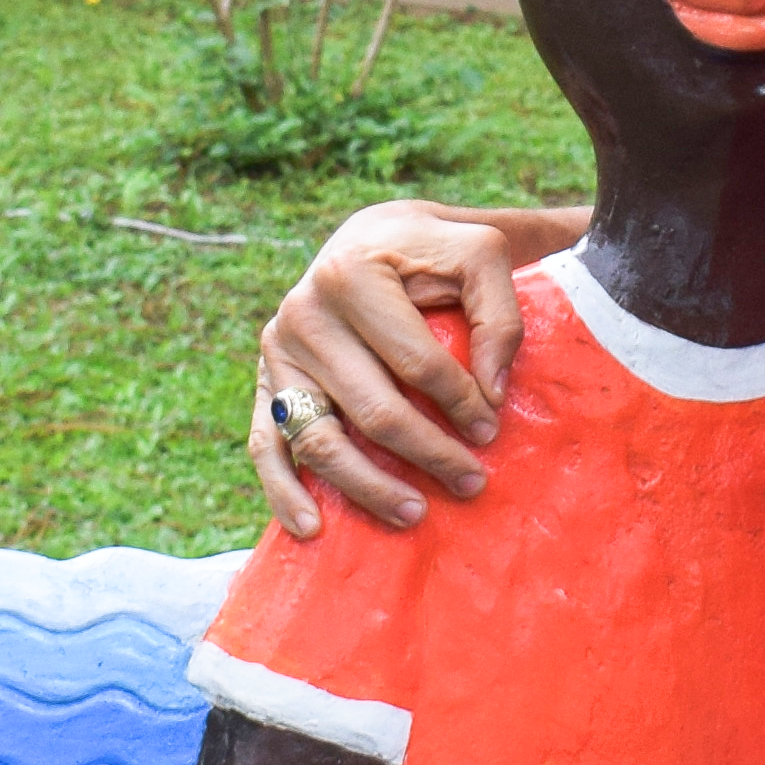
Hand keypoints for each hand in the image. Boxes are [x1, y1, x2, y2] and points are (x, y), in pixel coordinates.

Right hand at [249, 200, 549, 534]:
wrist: (372, 237)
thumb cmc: (433, 252)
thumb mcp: (481, 255)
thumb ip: (499, 316)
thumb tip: (492, 394)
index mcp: (352, 274)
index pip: (416, 362)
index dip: (461, 403)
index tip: (492, 431)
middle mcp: (303, 312)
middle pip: (372, 409)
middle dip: (428, 454)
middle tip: (472, 483)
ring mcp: (278, 351)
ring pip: (319, 439)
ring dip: (367, 487)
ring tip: (415, 514)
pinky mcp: (265, 381)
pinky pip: (266, 445)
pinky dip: (284, 491)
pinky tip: (312, 527)